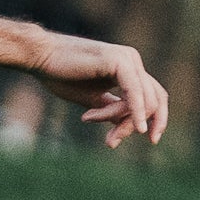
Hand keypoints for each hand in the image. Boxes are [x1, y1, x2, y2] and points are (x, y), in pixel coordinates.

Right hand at [31, 32, 168, 147]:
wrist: (40, 57)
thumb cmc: (60, 76)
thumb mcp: (92, 99)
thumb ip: (112, 109)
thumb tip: (131, 126)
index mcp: (128, 67)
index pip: (153, 95)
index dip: (158, 118)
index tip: (152, 140)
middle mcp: (132, 60)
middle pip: (152, 100)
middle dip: (136, 125)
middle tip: (112, 142)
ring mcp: (128, 59)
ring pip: (144, 100)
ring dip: (126, 122)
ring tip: (103, 132)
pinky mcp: (119, 61)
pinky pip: (135, 93)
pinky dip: (135, 112)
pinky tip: (137, 128)